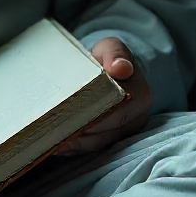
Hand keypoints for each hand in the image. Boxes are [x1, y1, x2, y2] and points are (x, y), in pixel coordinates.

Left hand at [56, 37, 152, 154]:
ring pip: (100, 144)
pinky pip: (92, 148)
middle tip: (60, 137)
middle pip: (109, 133)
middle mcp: (136, 118)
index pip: (121, 112)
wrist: (102, 70)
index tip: (82, 123)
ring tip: (55, 145)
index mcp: (140, 95)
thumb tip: (121, 68)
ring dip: (77, 145)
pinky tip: (57, 148)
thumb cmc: (106, 58)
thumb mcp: (110, 48)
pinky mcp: (108, 139)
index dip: (101, 119)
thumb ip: (115, 53)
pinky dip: (74, 148)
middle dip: (85, 136)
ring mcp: (123, 132)